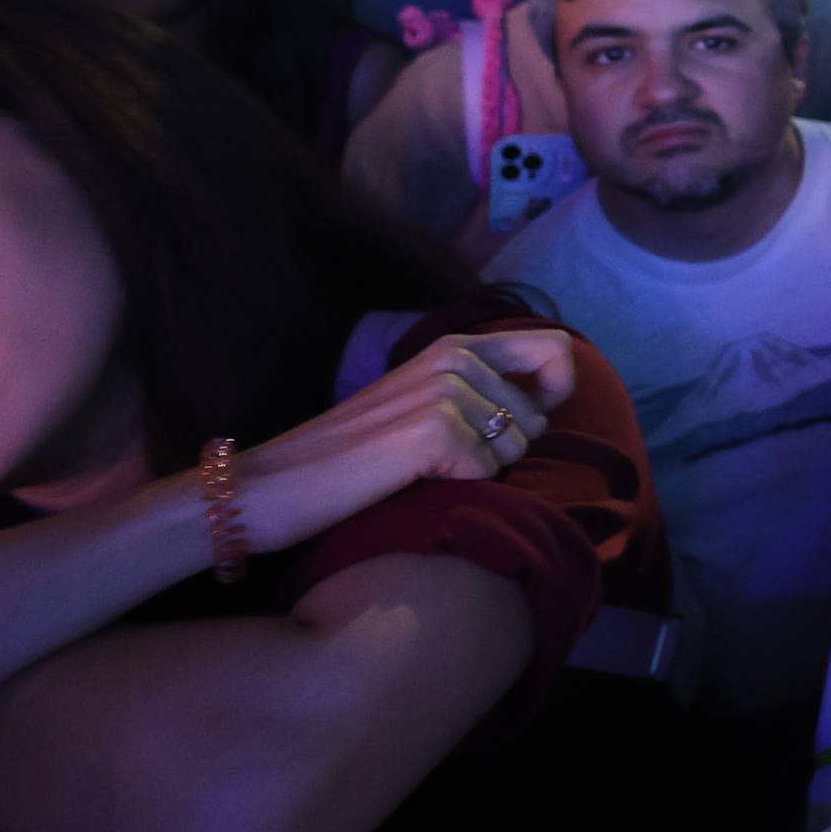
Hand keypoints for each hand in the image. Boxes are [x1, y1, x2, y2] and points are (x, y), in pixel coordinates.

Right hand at [232, 331, 577, 554]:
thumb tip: (546, 405)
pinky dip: (457, 485)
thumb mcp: (421, 404)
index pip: (554, 348)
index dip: (558, 389)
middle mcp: (455, 357)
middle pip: (540, 414)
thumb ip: (480, 392)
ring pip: (516, 447)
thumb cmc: (351, 455)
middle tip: (441, 458)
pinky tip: (409, 480)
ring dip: (479, 470)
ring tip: (419, 468)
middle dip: (506, 447)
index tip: (525, 419)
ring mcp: (446, 390)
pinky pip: (487, 470)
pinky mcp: (435, 429)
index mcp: (454, 346)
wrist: (273, 484)